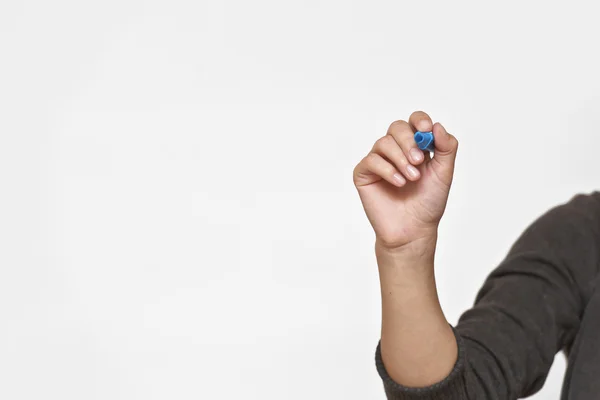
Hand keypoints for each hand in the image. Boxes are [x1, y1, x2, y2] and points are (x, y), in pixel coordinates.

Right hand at [353, 111, 458, 249]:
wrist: (413, 229)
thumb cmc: (428, 203)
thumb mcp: (444, 173)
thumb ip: (446, 148)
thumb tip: (437, 126)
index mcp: (415, 146)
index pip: (414, 122)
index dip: (419, 120)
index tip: (426, 129)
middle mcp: (395, 150)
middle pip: (397, 127)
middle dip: (409, 141)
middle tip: (419, 160)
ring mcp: (378, 161)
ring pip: (384, 142)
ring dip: (400, 159)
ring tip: (411, 178)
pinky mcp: (364, 173)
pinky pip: (371, 160)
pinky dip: (387, 170)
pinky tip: (398, 183)